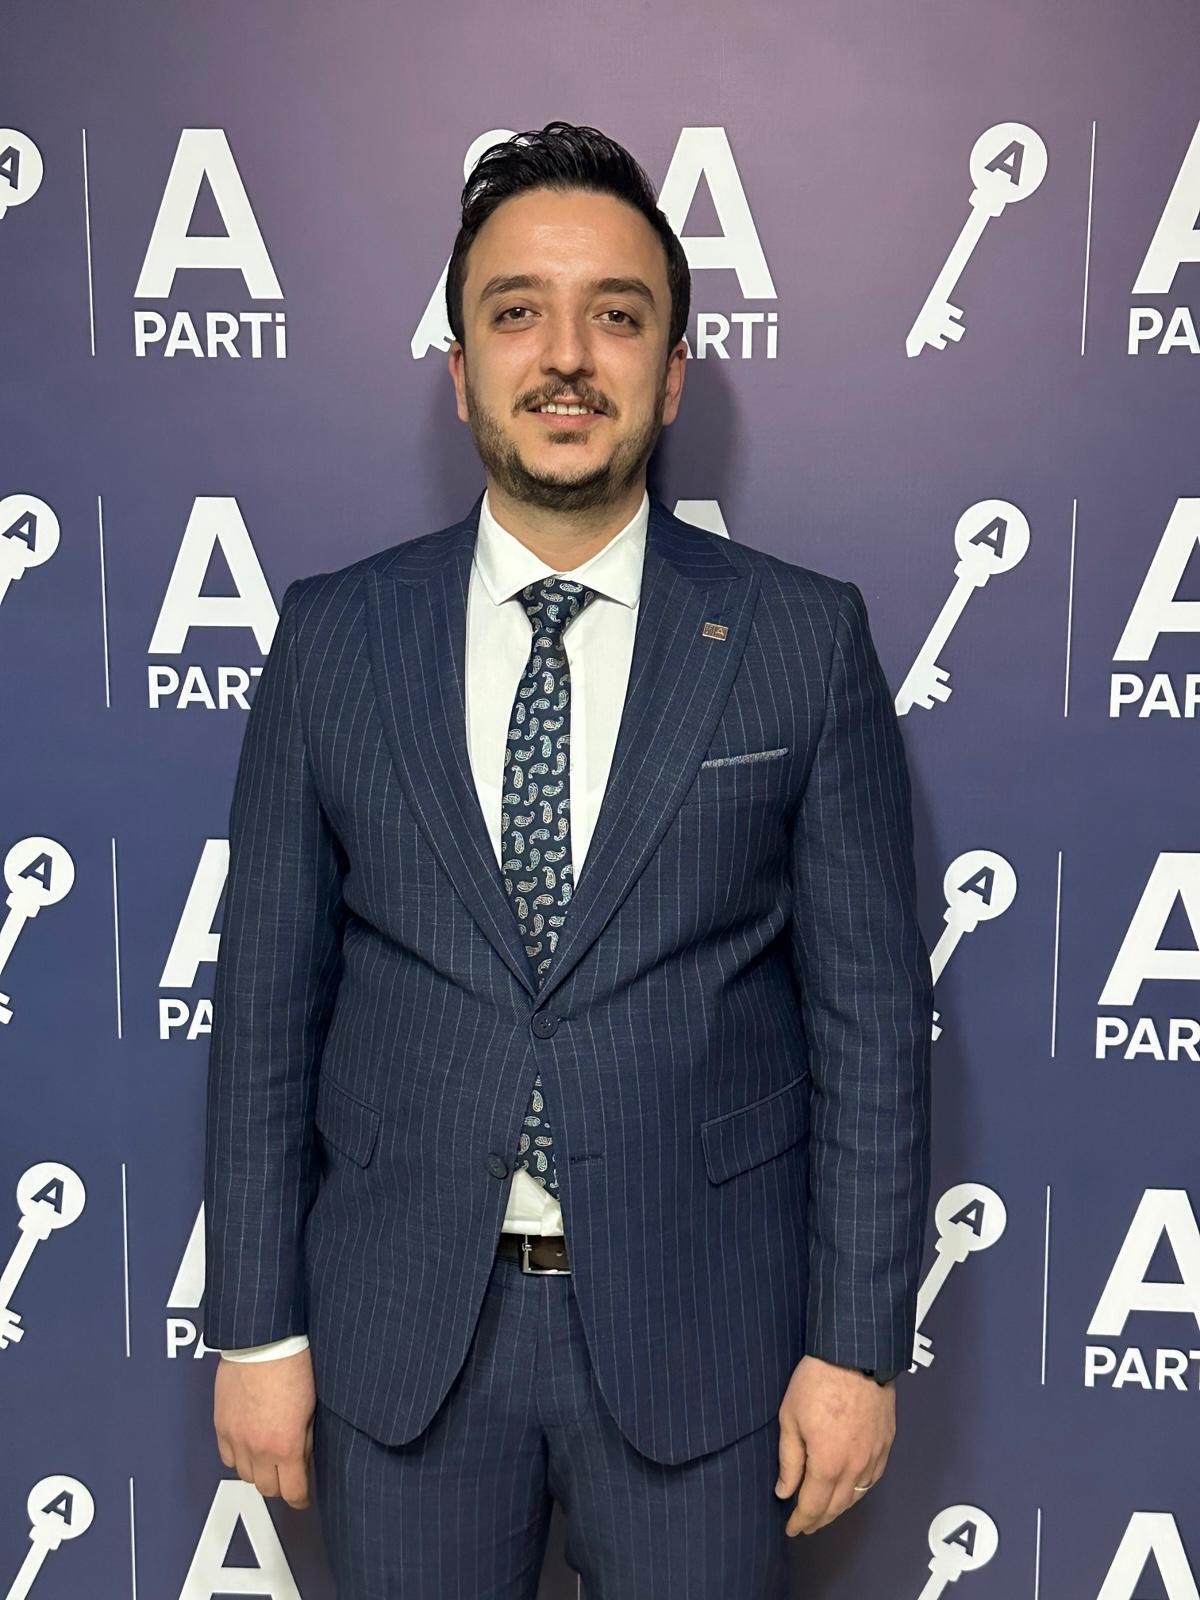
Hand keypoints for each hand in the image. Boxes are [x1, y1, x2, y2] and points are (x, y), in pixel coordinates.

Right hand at [213, 1347, 316, 1509]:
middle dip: (280, 1484)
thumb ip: (305, 1439)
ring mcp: (236, 1439)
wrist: (262, 1341)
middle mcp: (257, 1449)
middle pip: (266, 1488)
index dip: (300, 1498)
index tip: (303, 1496)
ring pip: (244, 1475)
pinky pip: (227, 1457)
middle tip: (288, 1474)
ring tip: (269, 1457)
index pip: (292, 1492)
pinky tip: (249, 1445)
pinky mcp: (220, 1426)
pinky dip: (238, 1456)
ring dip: (258, 1471)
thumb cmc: (293, 1365)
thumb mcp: (310, 1407)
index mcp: (285, 1446)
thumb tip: (302, 1458)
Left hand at [774, 1354, 894, 1534]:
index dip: (801, 1520)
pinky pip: (873, 1478)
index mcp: (828, 1464)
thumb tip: (784, 1491)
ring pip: (857, 1496)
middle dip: (819, 1519)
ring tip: (825, 1511)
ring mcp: (874, 1456)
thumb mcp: (790, 1418)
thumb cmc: (816, 1382)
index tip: (791, 1529)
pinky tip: (851, 1489)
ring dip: (840, 1508)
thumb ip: (789, 1460)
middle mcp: (855, 1468)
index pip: (813, 1505)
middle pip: (837, 1506)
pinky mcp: (887, 1443)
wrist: (856, 1354)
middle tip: (806, 1525)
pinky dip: (859, 1490)